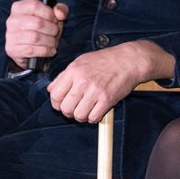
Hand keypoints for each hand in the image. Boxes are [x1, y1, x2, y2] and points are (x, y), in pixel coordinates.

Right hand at [4, 0, 67, 69]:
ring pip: (35, 37)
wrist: (28, 50)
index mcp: (19, 8)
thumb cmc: (40, 30)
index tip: (54, 19)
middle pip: (37, 23)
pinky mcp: (13, 49)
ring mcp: (11, 35)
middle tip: (55, 33)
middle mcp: (12, 20)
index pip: (34, 5)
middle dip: (52, 29)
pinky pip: (32, 50)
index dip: (48, 13)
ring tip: (53, 42)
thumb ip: (60, 10)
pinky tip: (50, 50)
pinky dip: (45, 51)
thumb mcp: (52, 17)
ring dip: (49, 41)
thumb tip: (60, 13)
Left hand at [47, 40, 173, 122]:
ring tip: (86, 109)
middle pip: (65, 108)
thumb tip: (51, 89)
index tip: (62, 104)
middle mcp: (83, 81)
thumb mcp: (80, 61)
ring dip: (81, 116)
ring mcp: (95, 91)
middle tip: (75, 107)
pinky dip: (93, 118)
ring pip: (78, 116)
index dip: (56, 103)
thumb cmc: (106, 60)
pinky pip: (93, 118)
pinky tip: (96, 110)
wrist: (128, 60)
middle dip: (69, 112)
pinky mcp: (107, 100)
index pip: (55, 95)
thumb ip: (64, 76)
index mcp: (74, 71)